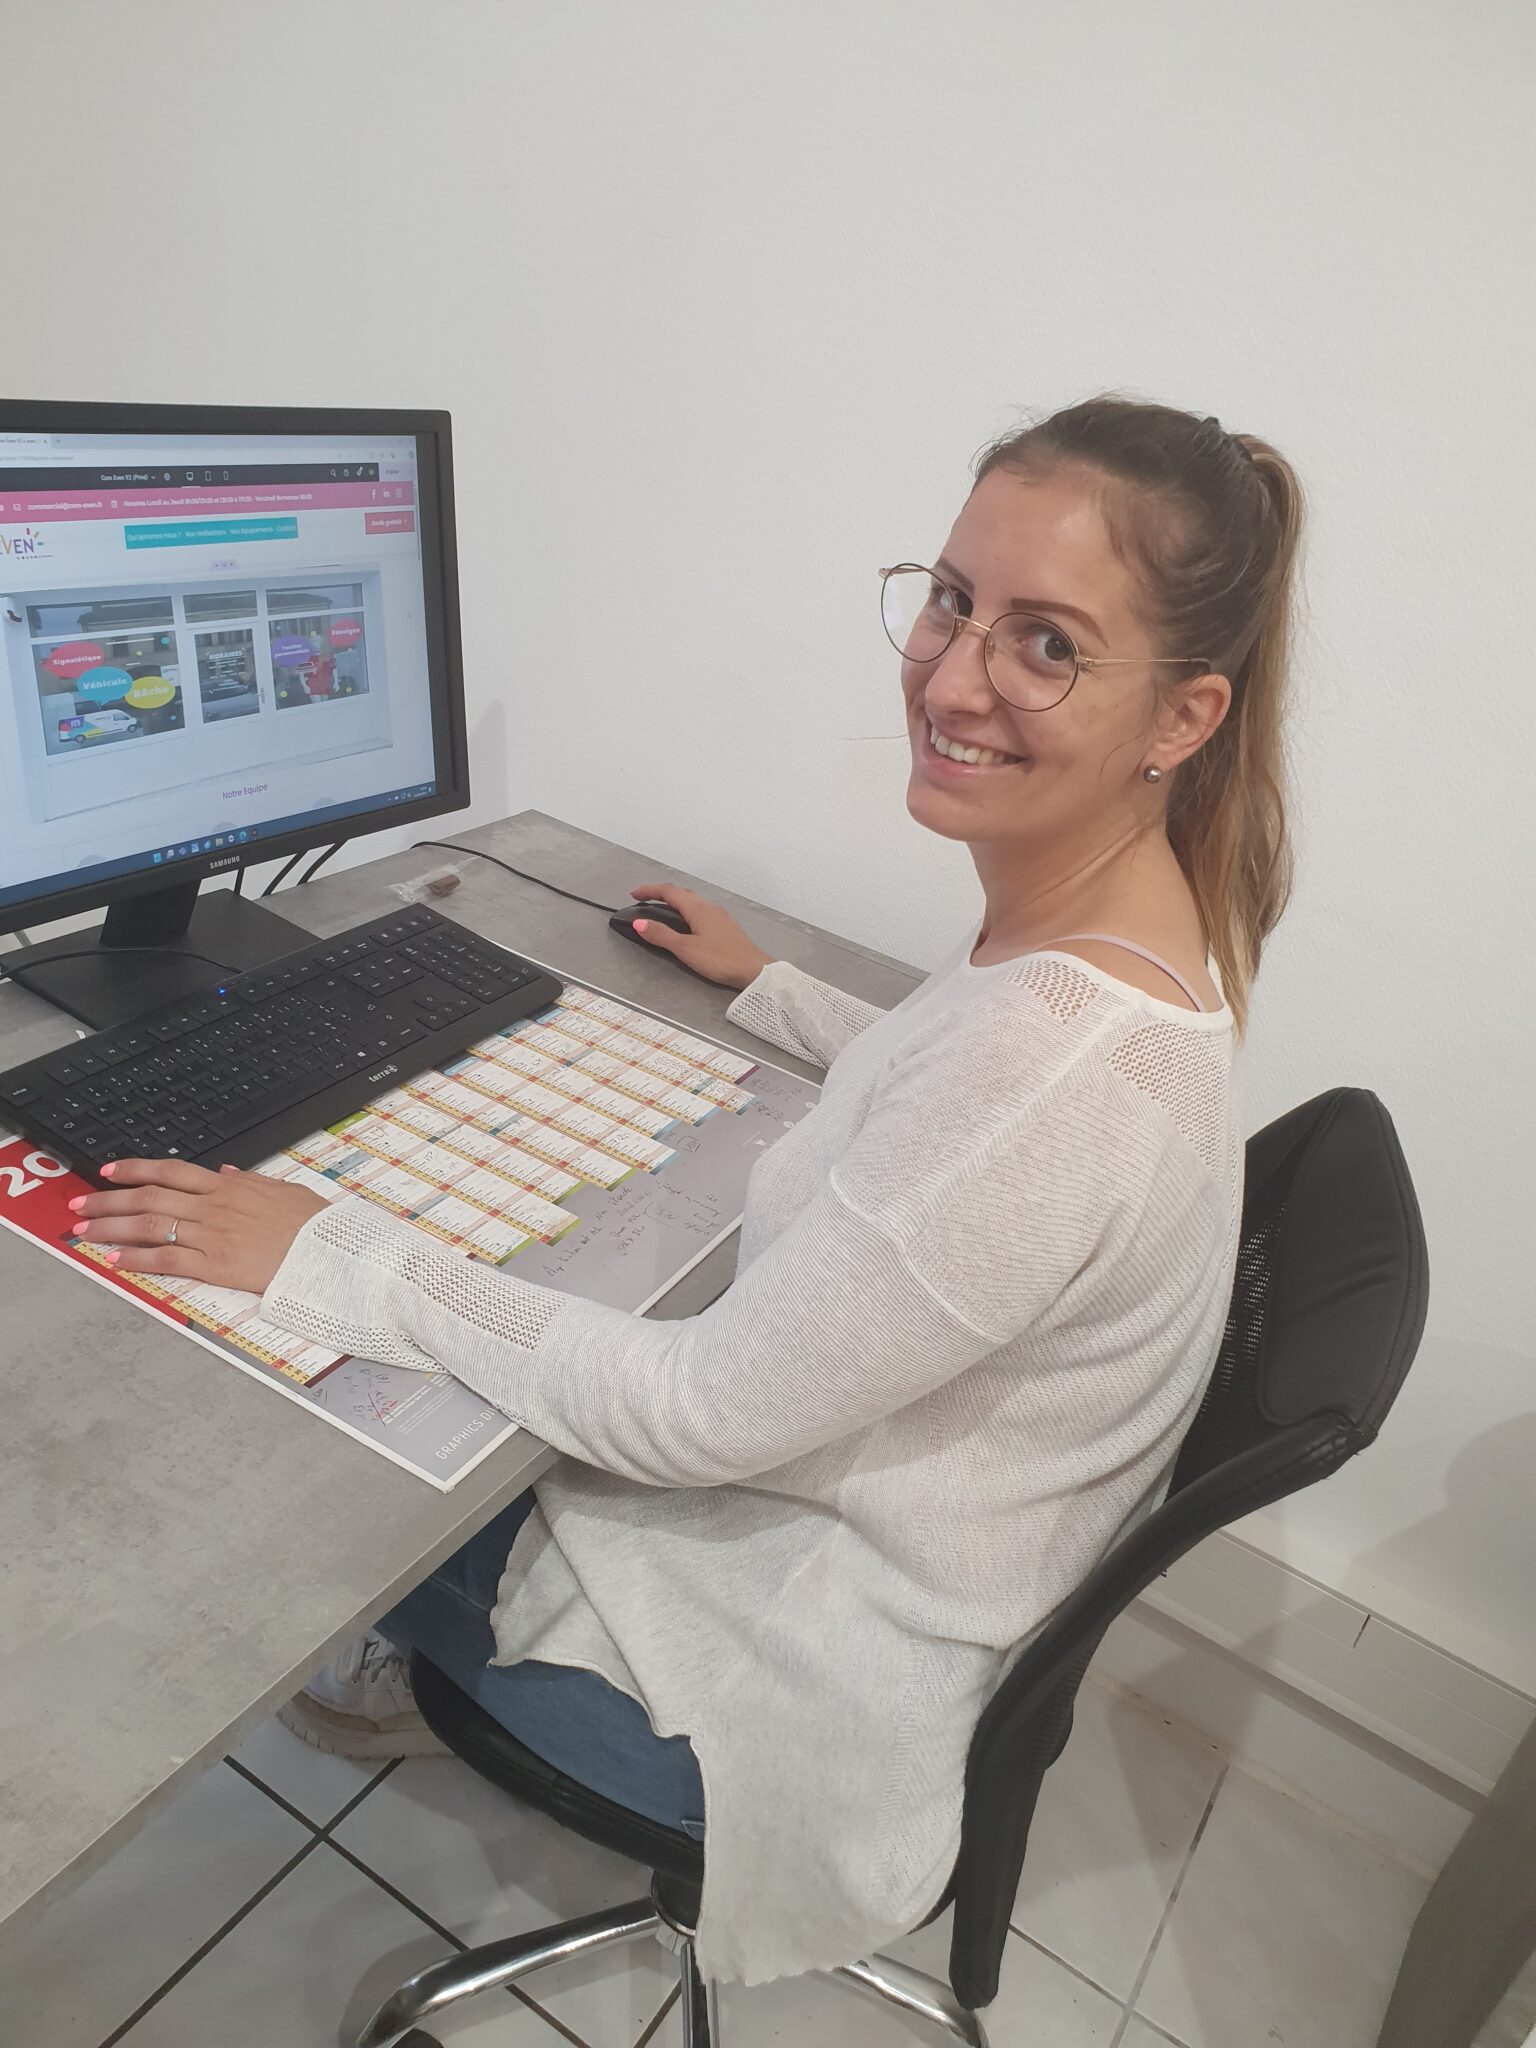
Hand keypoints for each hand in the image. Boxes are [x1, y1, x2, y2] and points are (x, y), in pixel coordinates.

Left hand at [68, 1159, 329, 1294]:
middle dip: (108, 1201)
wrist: (330, 1252)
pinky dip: (138, 1259)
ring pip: (149, 1225)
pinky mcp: (216, 1264)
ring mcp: (213, 1234)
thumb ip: (249, 1181)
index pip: (170, 1171)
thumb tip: (224, 1172)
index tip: (109, 1171)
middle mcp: (214, 1206)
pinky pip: (168, 1259)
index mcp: (229, 1186)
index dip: (135, 1169)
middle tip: (79, 1205)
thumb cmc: (313, 1225)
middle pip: (148, 1198)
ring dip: (111, 1228)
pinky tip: (116, 1260)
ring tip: (84, 1232)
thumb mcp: (283, 1190)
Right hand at [627, 883, 775, 988]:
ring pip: (694, 901)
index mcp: (698, 909)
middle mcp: (709, 907)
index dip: (650, 890)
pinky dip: (688, 911)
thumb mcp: (685, 949)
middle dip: (662, 894)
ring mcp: (720, 916)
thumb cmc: (720, 959)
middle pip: (682, 893)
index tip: (634, 894)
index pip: (669, 891)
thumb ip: (661, 935)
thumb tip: (639, 922)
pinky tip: (688, 923)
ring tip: (663, 911)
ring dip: (676, 902)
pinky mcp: (727, 927)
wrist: (754, 970)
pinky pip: (702, 911)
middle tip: (645, 901)